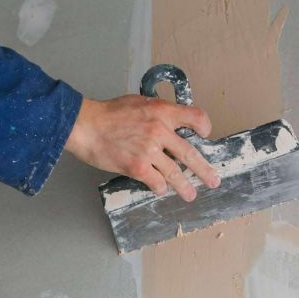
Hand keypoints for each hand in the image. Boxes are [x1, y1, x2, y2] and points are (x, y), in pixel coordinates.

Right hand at [65, 96, 219, 200]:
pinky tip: (160, 189)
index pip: (195, 117)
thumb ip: (155, 112)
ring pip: (176, 173)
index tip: (204, 135)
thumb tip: (166, 121)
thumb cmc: (106, 114)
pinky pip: (156, 181)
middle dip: (204, 170)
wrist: (85, 126)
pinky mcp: (137, 167)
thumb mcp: (137, 102)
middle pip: (190, 153)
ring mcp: (149, 151)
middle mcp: (159, 131)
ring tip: (190, 194)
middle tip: (213, 180)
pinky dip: (160, 187)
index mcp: (161, 111)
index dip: (203, 127)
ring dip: (184, 186)